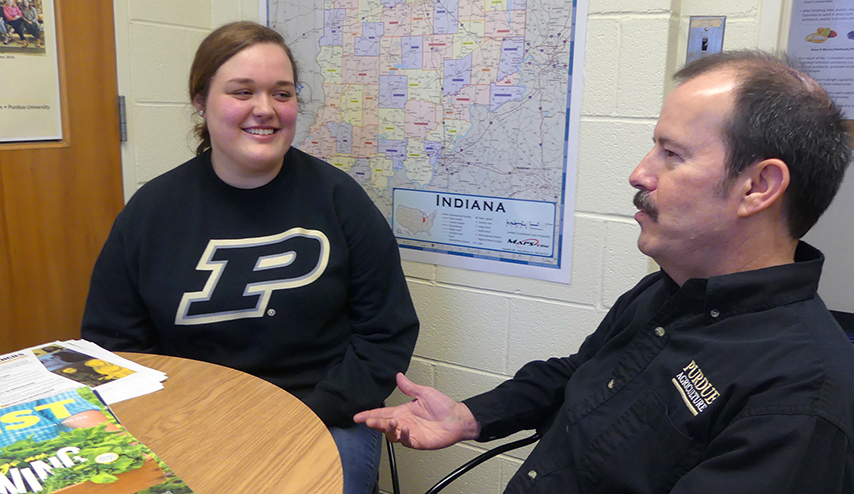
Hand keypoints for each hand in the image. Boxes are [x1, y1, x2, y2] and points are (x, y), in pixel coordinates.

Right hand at [354, 373, 480, 449]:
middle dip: (374, 423)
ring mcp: (410, 433)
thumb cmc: (443, 407)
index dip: (369, 414)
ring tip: (391, 422)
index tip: (358, 416)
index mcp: (403, 411)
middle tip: (368, 421)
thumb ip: (409, 387)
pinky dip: (402, 436)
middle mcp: (404, 422)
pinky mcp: (417, 441)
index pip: (382, 413)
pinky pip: (405, 441)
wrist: (457, 419)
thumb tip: (398, 376)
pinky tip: (403, 429)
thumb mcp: (424, 393)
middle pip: (384, 424)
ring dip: (388, 429)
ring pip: (391, 434)